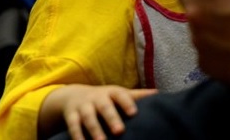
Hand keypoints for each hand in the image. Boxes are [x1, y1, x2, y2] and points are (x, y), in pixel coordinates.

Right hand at [41, 84, 156, 139]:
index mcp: (111, 92)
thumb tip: (158, 93)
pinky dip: (77, 136)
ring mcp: (83, 106)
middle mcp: (96, 98)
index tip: (134, 113)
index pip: (120, 95)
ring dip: (94, 130)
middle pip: (104, 107)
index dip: (127, 103)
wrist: (73, 95)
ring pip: (88, 118)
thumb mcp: (118, 94)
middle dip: (111, 118)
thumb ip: (136, 96)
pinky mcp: (71, 116)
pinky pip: (72, 126)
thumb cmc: (104, 98)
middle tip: (119, 131)